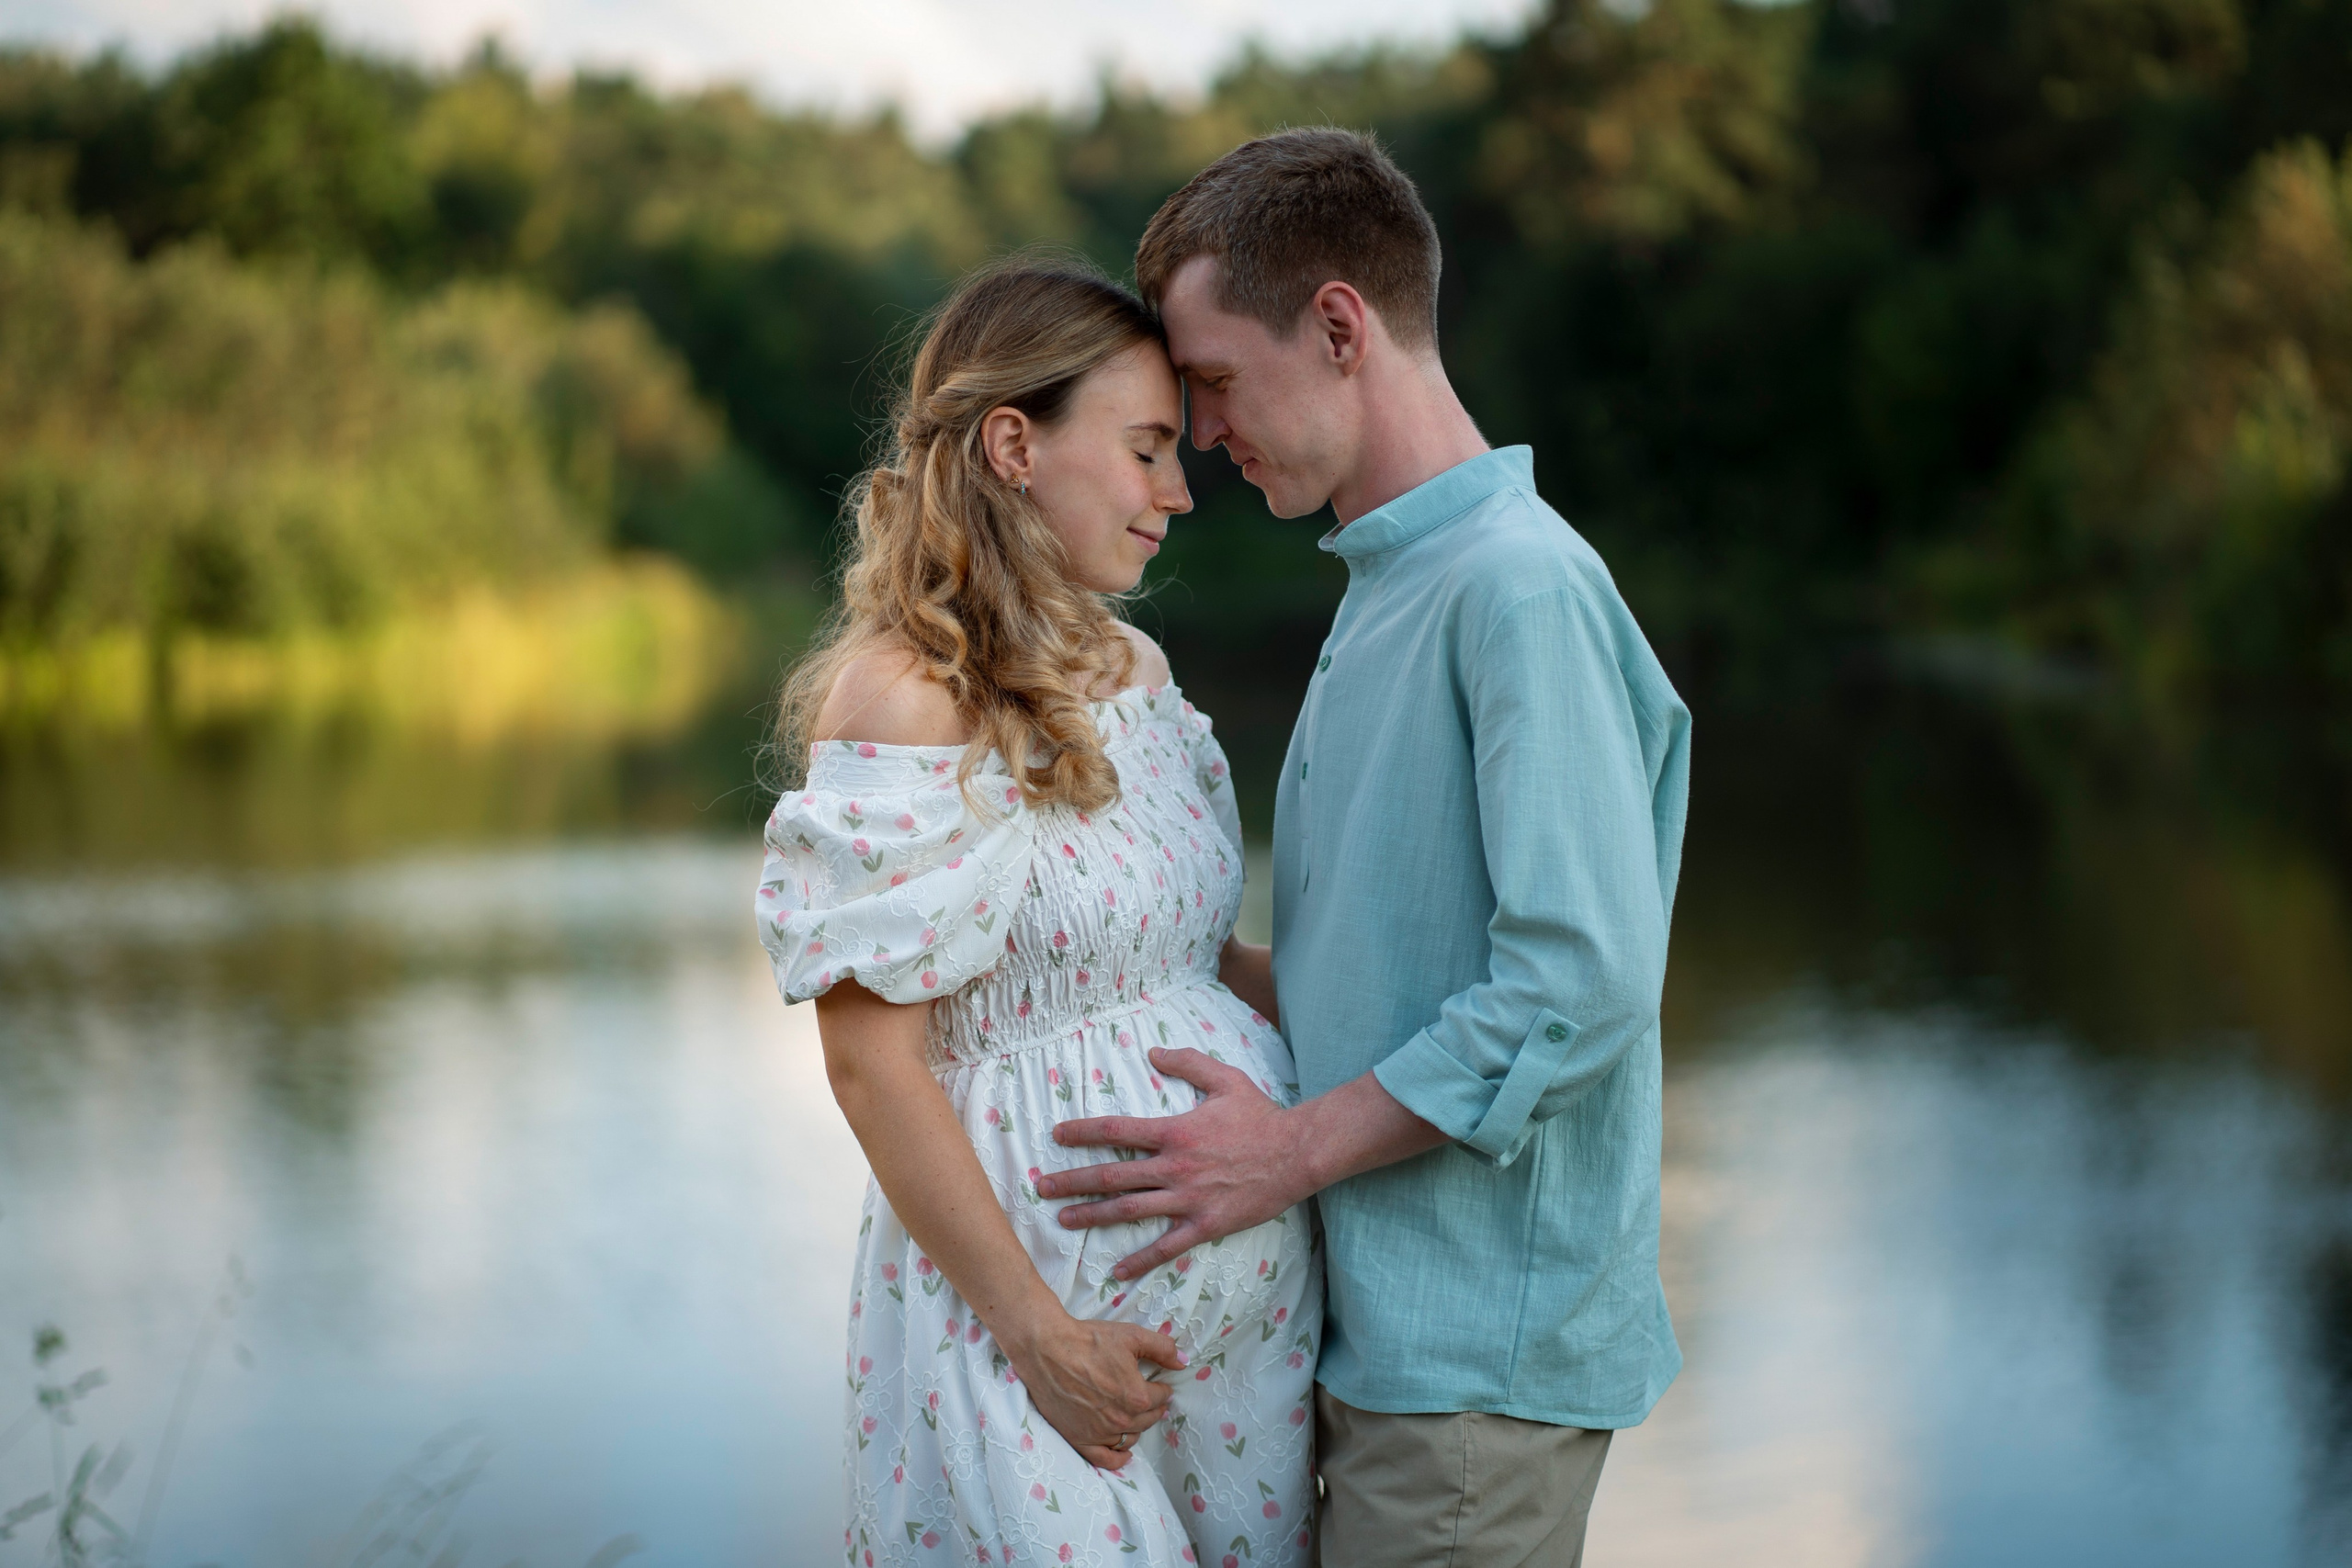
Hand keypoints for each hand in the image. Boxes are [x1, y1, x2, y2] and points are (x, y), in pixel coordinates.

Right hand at [999, 1311, 1186, 1469]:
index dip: (1162, 1387)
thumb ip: (1162, 1349)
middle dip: (1152, 1408)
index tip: (1159, 1384)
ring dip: (1137, 1428)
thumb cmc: (1088, 1340)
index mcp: (1137, 1397)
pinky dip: (1117, 1459)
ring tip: (1136, 1417)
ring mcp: (1099, 1433)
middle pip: (1148, 1419)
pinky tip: (1125, 1454)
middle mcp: (1121, 1420)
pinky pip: (1104, 1459)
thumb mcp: (1131, 1336)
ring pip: (1129, 1438)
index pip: (1161, 1397)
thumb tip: (1183, 1362)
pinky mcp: (1079, 1439)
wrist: (1046, 1349)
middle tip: (1150, 1399)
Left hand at [1038, 1047, 1310, 1279]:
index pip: (1117, 1131)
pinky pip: (1166, 1246)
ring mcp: (1188, 1199)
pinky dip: (1140, 1259)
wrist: (1297, 1153)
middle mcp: (1174, 1167)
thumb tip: (1153, 1052)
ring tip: (1064, 1221)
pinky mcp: (1205, 1225)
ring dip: (1093, 1216)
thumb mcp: (1225, 1078)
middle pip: (1112, 1176)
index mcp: (1174, 1132)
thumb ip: (1187, 1062)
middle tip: (1043, 1187)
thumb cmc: (1261, 1115)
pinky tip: (1118, 1270)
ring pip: (1130, 1210)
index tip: (1057, 1136)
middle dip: (1073, 1182)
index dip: (1083, 1133)